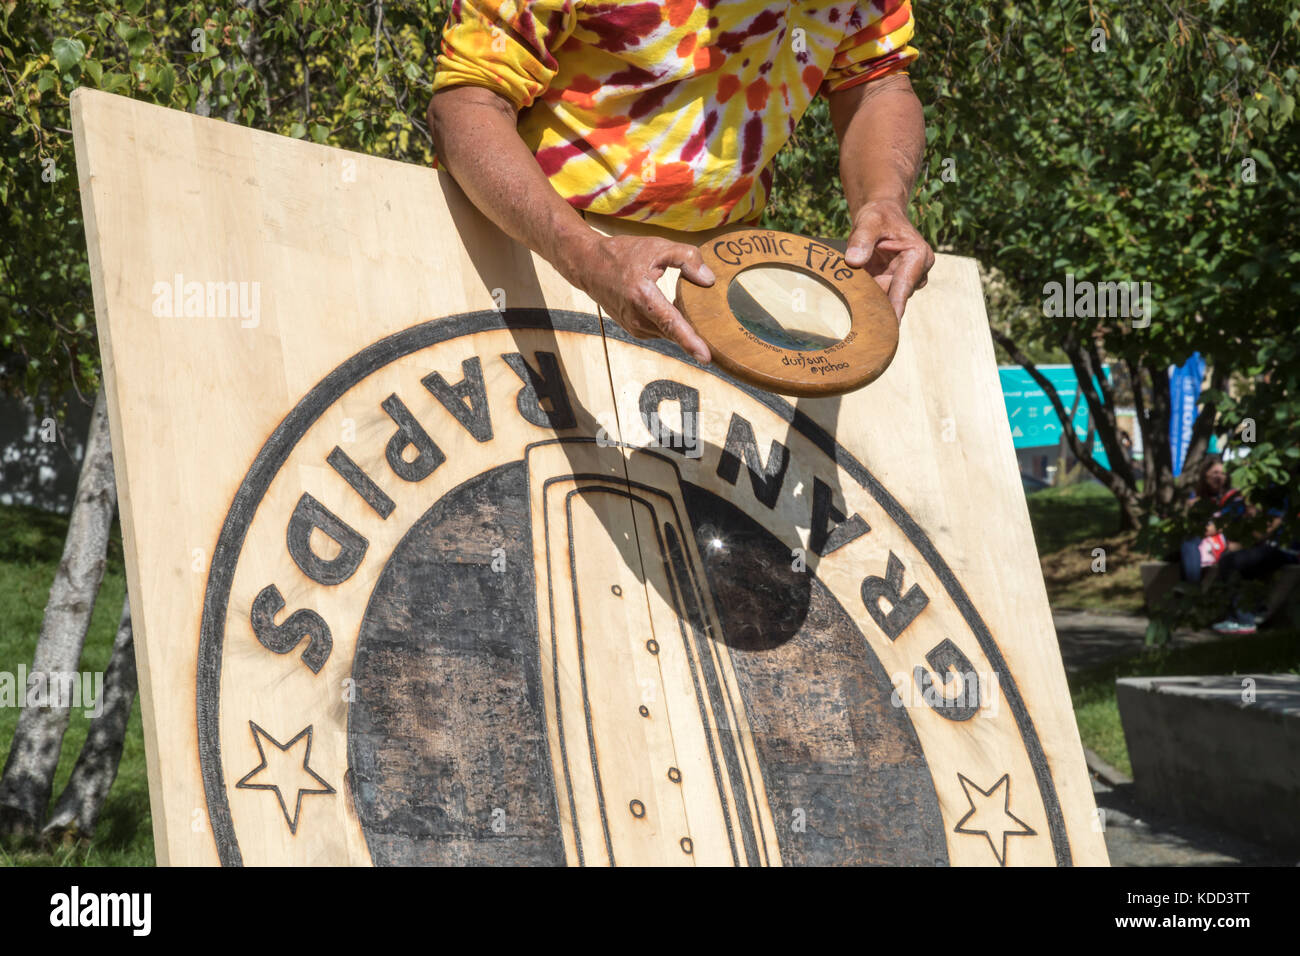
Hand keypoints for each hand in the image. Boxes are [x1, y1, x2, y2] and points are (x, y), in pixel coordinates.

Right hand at [566, 233, 714, 363]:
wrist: (589, 265)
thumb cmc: (623, 254)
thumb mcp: (657, 247)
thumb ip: (687, 258)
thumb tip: (709, 280)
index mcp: (642, 296)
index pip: (671, 323)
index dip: (690, 341)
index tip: (706, 357)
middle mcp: (636, 317)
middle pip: (674, 331)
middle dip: (694, 330)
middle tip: (715, 326)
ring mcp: (633, 326)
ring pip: (669, 332)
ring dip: (681, 324)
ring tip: (690, 308)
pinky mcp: (633, 330)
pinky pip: (660, 330)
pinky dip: (670, 322)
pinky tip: (672, 309)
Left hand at [844, 199, 934, 320]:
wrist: (880, 216)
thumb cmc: (878, 216)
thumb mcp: (869, 221)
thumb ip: (861, 240)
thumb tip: (853, 261)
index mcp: (918, 256)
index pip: (904, 285)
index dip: (896, 306)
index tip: (891, 326)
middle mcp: (917, 272)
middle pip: (892, 295)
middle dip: (873, 299)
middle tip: (854, 302)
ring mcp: (905, 281)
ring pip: (884, 298)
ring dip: (868, 295)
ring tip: (854, 286)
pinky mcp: (893, 285)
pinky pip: (878, 296)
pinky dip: (865, 294)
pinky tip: (855, 288)